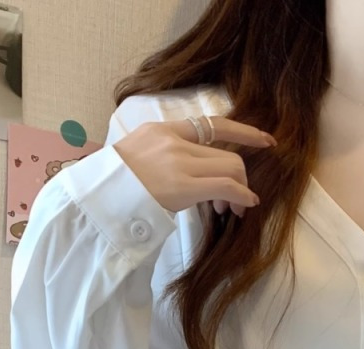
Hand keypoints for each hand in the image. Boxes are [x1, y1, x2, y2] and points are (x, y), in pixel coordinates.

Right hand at [113, 114, 277, 218]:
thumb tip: (194, 172)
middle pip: (228, 153)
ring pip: (231, 168)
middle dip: (240, 177)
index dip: (244, 131)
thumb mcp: (138, 156)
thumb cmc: (115, 186)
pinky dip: (242, 196)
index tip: (266, 140)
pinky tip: (244, 207)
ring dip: (239, 191)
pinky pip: (227, 186)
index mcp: (162, 130)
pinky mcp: (183, 185)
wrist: (97, 198)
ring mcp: (178, 161)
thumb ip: (166, 156)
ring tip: (230, 210)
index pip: (212, 123)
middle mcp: (173, 140)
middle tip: (234, 201)